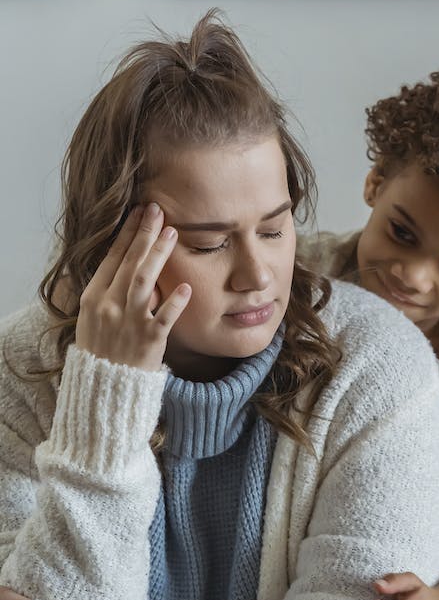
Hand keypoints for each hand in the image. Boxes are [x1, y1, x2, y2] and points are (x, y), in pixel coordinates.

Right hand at [75, 203, 191, 371]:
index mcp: (92, 298)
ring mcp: (129, 323)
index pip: (112, 258)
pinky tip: (186, 287)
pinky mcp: (149, 341)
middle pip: (129, 263)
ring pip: (144, 282)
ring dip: (158, 256)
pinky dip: (174, 303)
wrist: (103, 390)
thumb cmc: (101, 351)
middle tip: (158, 210)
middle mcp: (109, 307)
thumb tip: (121, 261)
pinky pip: (164, 319)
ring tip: (172, 233)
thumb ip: (106, 290)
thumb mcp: (91, 318)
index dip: (127, 233)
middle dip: (144, 234)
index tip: (139, 211)